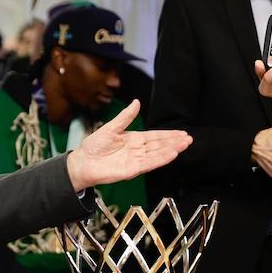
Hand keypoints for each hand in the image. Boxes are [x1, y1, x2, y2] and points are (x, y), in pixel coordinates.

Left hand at [66, 100, 190, 189]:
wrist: (82, 162)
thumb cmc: (95, 145)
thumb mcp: (111, 127)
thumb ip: (126, 117)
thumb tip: (137, 102)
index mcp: (134, 140)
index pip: (155, 136)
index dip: (169, 135)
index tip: (182, 133)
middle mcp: (138, 151)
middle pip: (160, 145)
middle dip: (174, 142)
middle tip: (189, 139)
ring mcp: (136, 161)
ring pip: (157, 154)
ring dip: (171, 150)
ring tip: (184, 145)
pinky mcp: (131, 170)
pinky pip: (148, 164)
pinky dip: (160, 159)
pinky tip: (171, 154)